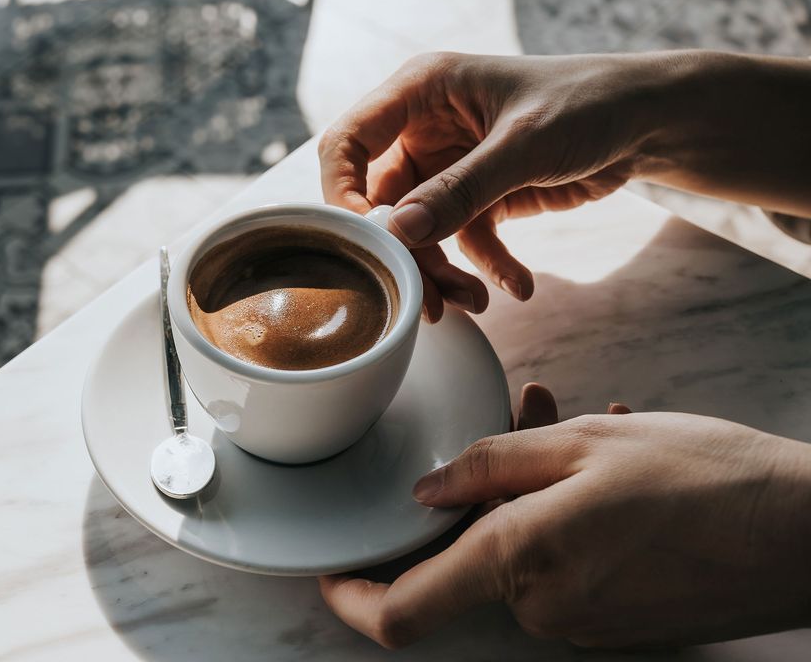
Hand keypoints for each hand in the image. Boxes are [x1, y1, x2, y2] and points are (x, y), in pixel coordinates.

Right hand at [319, 51, 810, 320]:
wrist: (650, 122)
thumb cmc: (590, 104)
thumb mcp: (525, 145)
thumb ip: (461, 189)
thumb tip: (398, 234)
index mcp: (420, 92)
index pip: (348, 144)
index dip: (343, 195)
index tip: (367, 242)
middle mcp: (423, 128)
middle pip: (382, 201)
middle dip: (405, 251)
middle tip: (427, 297)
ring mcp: (448, 166)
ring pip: (419, 230)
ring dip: (443, 270)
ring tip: (476, 301)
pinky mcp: (477, 196)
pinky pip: (462, 242)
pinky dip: (485, 268)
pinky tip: (518, 287)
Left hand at [319, 390, 810, 648]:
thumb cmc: (706, 480)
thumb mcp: (584, 444)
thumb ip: (489, 464)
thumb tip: (427, 491)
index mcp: (520, 563)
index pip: (403, 612)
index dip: (352, 597)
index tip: (332, 571)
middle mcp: (543, 607)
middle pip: (472, 553)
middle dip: (485, 487)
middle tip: (529, 416)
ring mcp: (582, 621)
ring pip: (521, 546)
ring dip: (535, 487)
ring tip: (584, 422)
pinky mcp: (616, 621)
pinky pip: (564, 562)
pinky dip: (568, 513)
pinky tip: (614, 458)